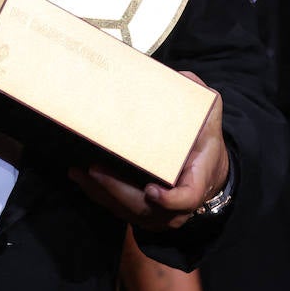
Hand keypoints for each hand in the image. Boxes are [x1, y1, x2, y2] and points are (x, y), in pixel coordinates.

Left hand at [69, 72, 228, 230]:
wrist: (206, 169)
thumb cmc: (204, 140)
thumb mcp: (210, 116)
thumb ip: (201, 98)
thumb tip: (181, 77)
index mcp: (197, 180)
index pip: (187, 197)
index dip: (171, 200)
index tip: (152, 191)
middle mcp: (178, 205)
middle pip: (146, 207)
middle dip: (118, 190)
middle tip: (95, 170)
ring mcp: (160, 213)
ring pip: (128, 210)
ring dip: (102, 193)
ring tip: (79, 173)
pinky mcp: (143, 211)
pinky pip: (119, 208)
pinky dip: (99, 194)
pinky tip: (81, 178)